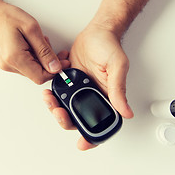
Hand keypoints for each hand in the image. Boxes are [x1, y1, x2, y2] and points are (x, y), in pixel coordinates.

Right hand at [0, 2, 67, 83]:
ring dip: (42, 59)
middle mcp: (9, 65)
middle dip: (49, 63)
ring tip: (41, 42)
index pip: (39, 77)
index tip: (62, 62)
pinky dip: (34, 57)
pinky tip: (34, 45)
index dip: (54, 71)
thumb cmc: (8, 17)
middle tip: (57, 50)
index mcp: (15, 57)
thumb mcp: (32, 29)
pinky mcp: (8, 63)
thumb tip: (55, 67)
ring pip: (33, 70)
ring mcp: (8, 65)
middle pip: (37, 74)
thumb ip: (45, 51)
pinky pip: (27, 65)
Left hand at [43, 21, 132, 149]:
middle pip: (77, 117)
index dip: (92, 136)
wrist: (96, 31)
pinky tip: (51, 84)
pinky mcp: (69, 80)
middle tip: (57, 110)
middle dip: (64, 118)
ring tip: (48, 97)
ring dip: (54, 106)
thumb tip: (126, 112)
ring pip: (65, 106)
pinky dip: (52, 91)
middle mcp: (92, 95)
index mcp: (106, 96)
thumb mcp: (117, 66)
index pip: (101, 122)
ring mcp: (79, 89)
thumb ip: (118, 89)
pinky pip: (58, 92)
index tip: (82, 143)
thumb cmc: (109, 46)